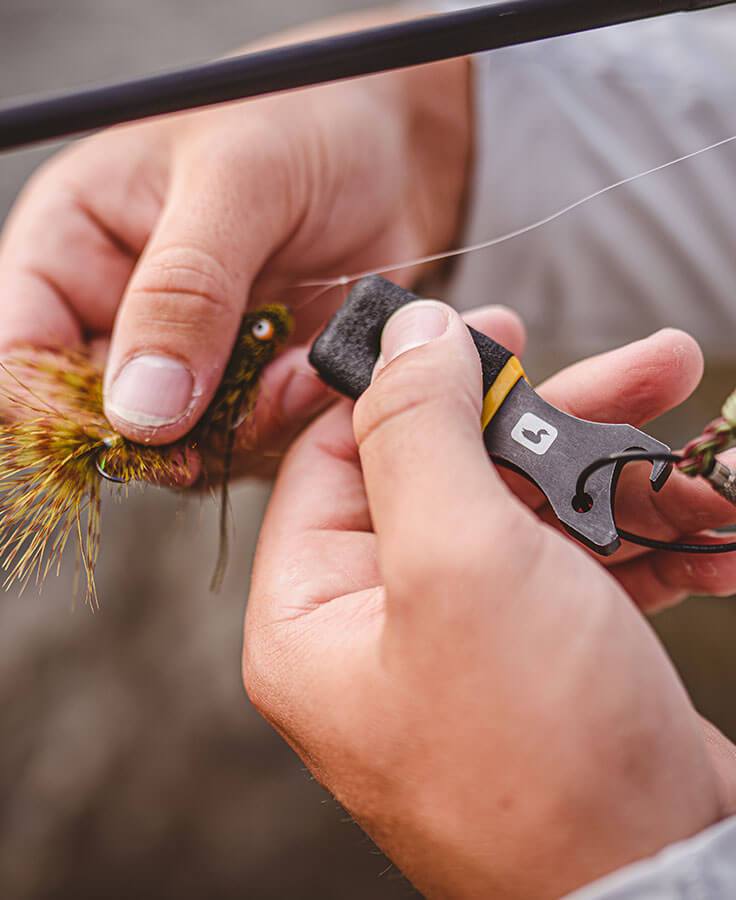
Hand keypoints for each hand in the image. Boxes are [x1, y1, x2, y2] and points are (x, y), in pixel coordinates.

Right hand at [0, 7, 469, 473]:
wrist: (392, 152)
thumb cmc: (302, 126)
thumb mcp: (239, 182)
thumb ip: (184, 290)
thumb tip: (139, 410)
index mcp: (71, 247)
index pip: (19, 358)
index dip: (59, 412)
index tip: (142, 431)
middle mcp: (117, 314)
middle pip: (99, 424)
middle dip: (170, 435)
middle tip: (241, 403)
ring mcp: (186, 358)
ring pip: (177, 447)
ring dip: (238, 430)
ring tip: (297, 369)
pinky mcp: (247, 384)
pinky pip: (244, 442)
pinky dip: (282, 424)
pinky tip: (316, 372)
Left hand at [244, 301, 735, 899]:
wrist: (663, 887)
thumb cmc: (537, 749)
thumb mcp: (458, 560)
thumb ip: (418, 431)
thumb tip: (405, 337)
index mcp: (314, 611)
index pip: (337, 454)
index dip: (412, 381)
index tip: (490, 330)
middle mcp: (375, 625)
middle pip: (451, 474)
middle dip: (554, 421)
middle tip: (644, 367)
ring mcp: (462, 641)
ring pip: (530, 513)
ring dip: (618, 478)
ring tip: (697, 463)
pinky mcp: (539, 657)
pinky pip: (578, 567)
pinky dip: (643, 543)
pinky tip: (709, 536)